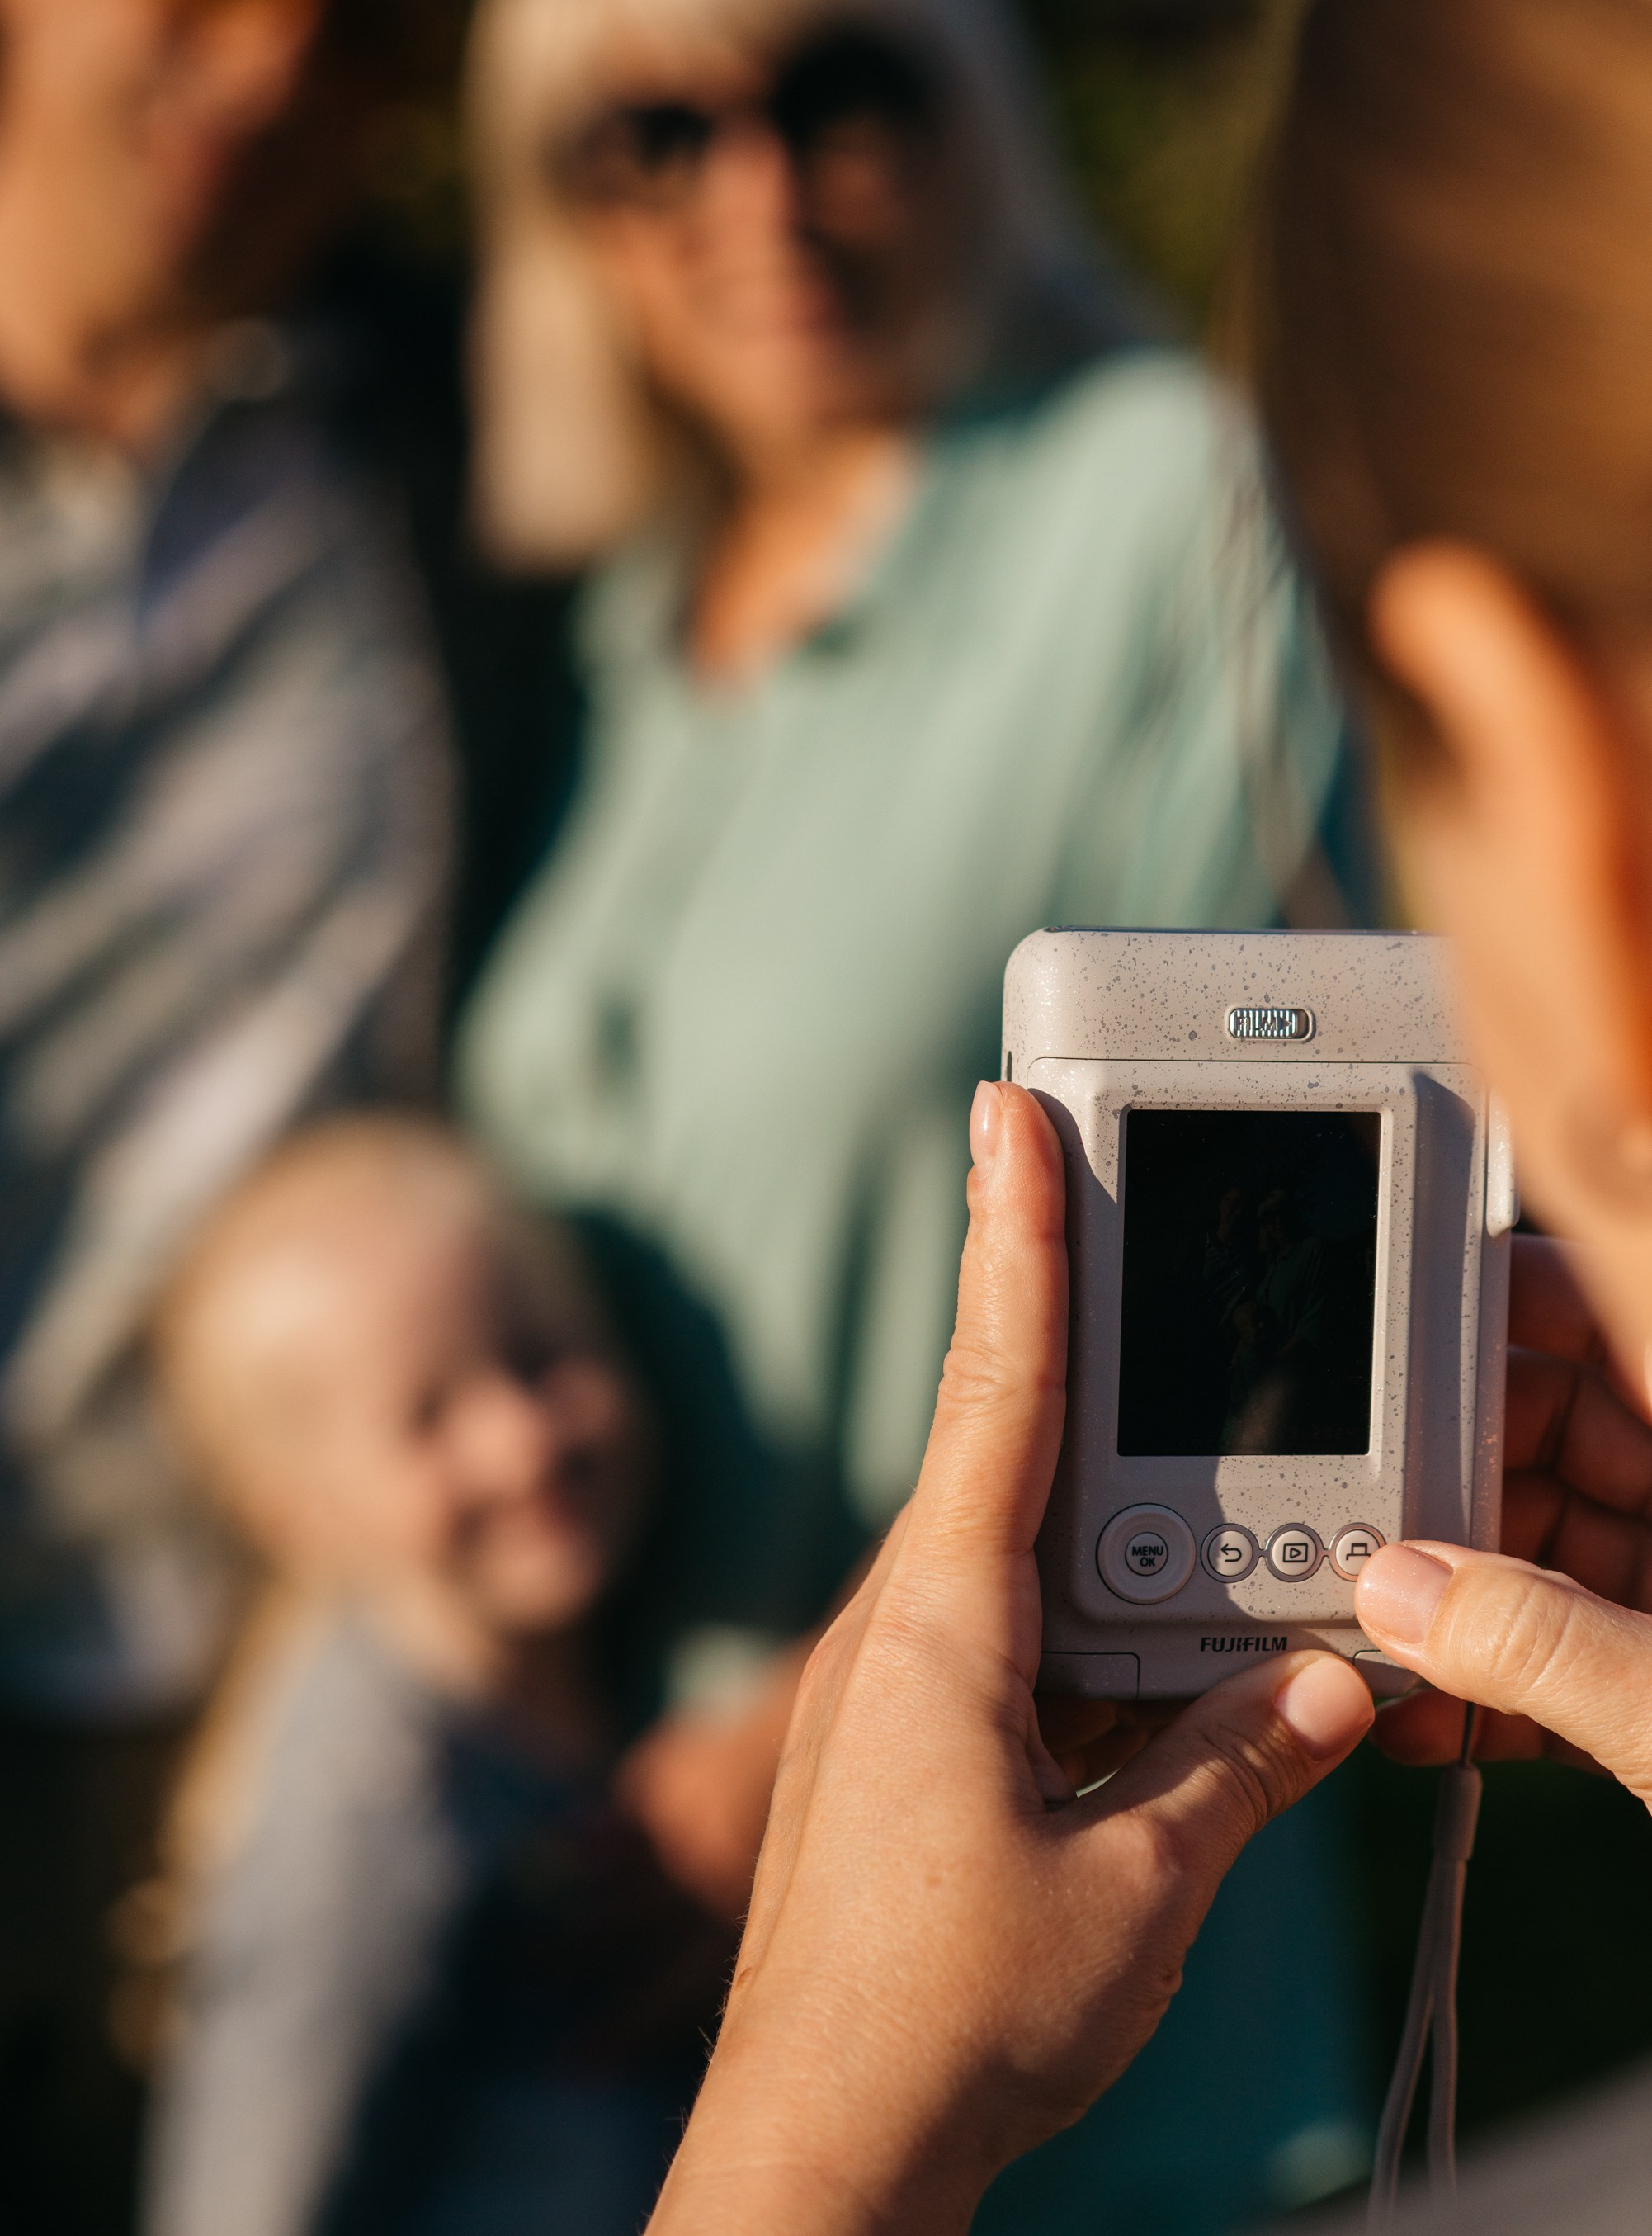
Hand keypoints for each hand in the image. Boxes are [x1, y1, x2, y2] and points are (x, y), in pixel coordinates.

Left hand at [648, 1085, 1373, 2235]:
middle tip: (1124, 1223)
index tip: (1005, 1116)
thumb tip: (1331, 1682)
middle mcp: (900, 1632)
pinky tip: (1153, 1665)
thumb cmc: (956, 2019)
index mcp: (941, 1625)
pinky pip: (1004, 1644)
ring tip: (1191, 1492)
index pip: (995, 1389)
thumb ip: (1238, 1763)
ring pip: (1015, 1557)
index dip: (1013, 1240)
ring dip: (1099, 1524)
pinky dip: (1081, 1629)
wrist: (820, 2153)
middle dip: (1073, 1346)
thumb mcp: (1138, 1886)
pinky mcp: (901, 1753)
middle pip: (1007, 1452)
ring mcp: (889, 1693)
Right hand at [1371, 1233, 1651, 1769]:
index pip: (1609, 1313)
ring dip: (1458, 1605)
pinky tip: (1432, 1718)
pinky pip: (1581, 1656)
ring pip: (1554, 1553)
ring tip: (1374, 1639)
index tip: (1392, 1315)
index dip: (1504, 1304)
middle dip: (1446, 1491)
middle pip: (1558, 1439)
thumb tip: (1399, 1592)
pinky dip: (1507, 1688)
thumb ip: (1547, 1646)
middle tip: (1356, 1527)